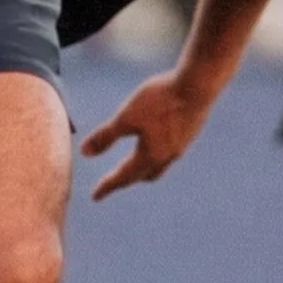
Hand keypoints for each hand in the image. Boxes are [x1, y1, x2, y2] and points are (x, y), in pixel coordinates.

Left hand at [80, 72, 213, 200]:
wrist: (198, 86)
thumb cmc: (160, 100)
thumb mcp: (126, 117)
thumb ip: (106, 136)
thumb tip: (84, 153)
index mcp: (151, 156)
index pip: (124, 176)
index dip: (108, 185)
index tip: (95, 196)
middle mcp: (168, 156)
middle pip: (144, 175)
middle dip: (127, 179)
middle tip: (114, 181)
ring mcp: (182, 145)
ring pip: (159, 165)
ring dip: (144, 168)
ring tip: (134, 163)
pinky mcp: (190, 132)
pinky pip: (169, 152)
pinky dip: (156, 154)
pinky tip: (156, 140)